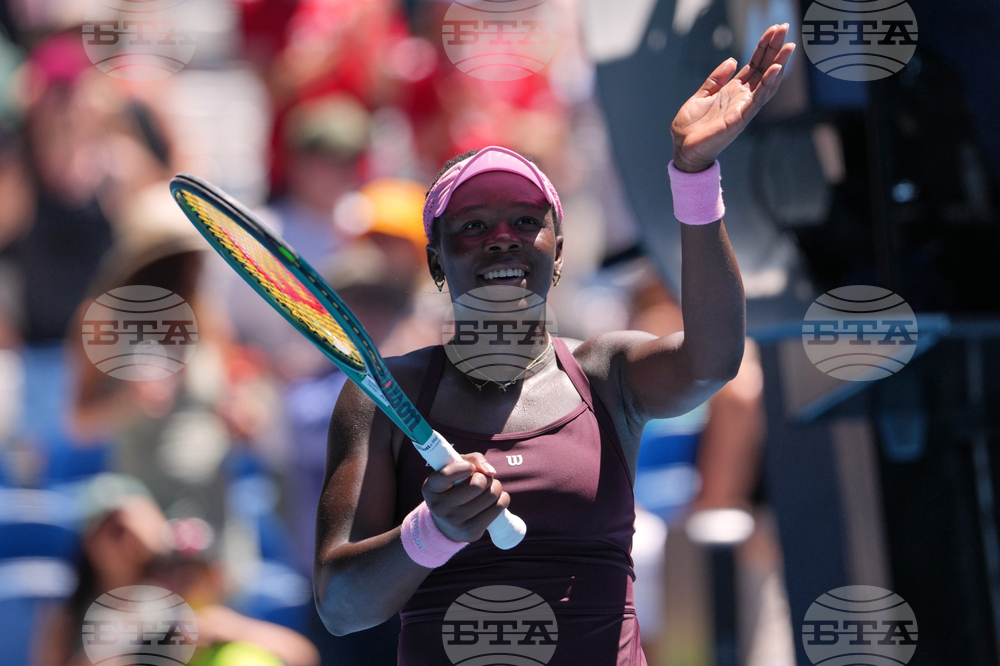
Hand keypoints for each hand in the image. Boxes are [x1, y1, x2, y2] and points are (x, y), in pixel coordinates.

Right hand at [422, 452, 509, 542]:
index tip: (471, 468)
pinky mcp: (471, 532)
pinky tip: (495, 499)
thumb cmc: (453, 487)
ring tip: (489, 488)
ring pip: (491, 495)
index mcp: (431, 488)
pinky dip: (502, 499)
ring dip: (496, 487)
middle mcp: (439, 507)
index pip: (447, 474)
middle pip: (477, 484)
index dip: (464, 467)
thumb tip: (490, 471)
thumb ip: (472, 460)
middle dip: (486, 477)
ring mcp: (455, 522)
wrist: (447, 524)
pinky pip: (498, 508)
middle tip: (484, 479)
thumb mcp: (455, 469)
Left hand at [671, 24, 795, 172]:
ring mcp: (743, 108)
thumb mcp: (701, 95)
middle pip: (763, 69)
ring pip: (766, 83)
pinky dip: (767, 84)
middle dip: (774, 48)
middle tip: (785, 27)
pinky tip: (775, 69)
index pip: (754, 65)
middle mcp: (742, 98)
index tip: (774, 29)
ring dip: (778, 64)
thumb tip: (732, 60)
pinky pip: (757, 99)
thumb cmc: (691, 127)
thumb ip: (715, 79)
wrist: (683, 149)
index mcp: (733, 91)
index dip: (764, 47)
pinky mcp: (740, 118)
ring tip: (788, 46)